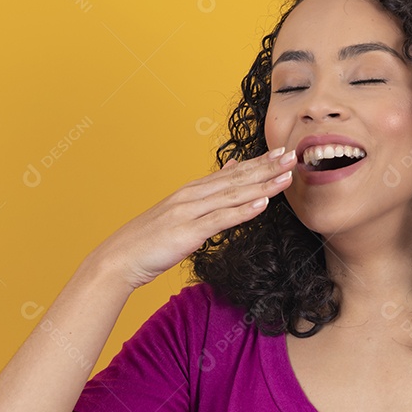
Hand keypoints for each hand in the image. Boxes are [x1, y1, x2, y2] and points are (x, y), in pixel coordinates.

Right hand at [90, 147, 296, 288]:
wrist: (118, 259)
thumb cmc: (148, 241)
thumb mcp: (178, 213)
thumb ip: (204, 195)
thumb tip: (228, 172)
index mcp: (190, 192)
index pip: (230, 173)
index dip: (257, 162)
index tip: (280, 152)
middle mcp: (191, 196)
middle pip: (235, 179)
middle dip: (266, 167)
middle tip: (292, 155)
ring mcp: (189, 212)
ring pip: (232, 195)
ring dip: (262, 184)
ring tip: (286, 176)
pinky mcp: (188, 232)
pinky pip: (221, 219)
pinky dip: (243, 210)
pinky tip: (263, 203)